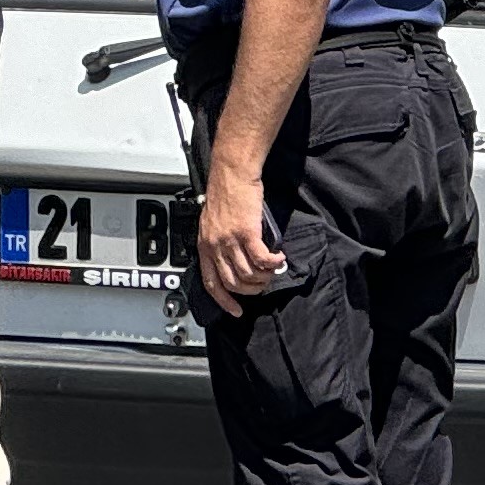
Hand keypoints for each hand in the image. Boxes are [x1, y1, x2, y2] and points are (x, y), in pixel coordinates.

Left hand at [196, 167, 281, 316]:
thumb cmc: (225, 193)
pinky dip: (273, 264)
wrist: (232, 173)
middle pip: (233, 283)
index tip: (235, 311)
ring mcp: (230, 240)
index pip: (211, 283)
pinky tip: (279, 259)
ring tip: (273, 270)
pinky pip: (262, 259)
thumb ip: (221, 244)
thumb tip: (235, 261)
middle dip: (251, 290)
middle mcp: (215, 246)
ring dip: (264, 277)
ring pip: (248, 274)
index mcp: (204, 246)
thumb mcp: (214, 224)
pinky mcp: (247, 232)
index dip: (224, 301)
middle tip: (263, 284)